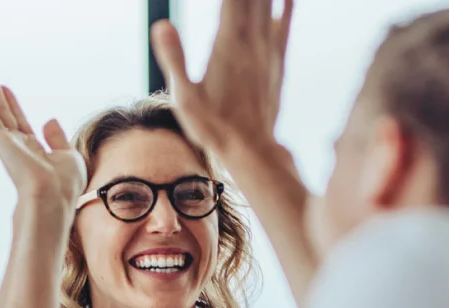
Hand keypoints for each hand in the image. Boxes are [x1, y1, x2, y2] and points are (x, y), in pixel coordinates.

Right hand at [0, 76, 86, 211]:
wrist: (54, 196)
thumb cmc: (65, 185)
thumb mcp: (70, 156)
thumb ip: (58, 138)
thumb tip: (49, 120)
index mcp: (35, 151)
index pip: (21, 123)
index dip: (13, 105)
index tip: (6, 90)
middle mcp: (19, 148)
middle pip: (3, 116)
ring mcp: (8, 146)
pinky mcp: (0, 144)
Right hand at [151, 0, 293, 158]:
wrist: (252, 152)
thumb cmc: (215, 129)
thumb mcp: (185, 99)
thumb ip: (174, 60)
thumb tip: (161, 25)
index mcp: (228, 43)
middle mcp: (252, 40)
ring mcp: (267, 50)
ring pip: (270, 1)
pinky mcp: (276, 63)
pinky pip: (284, 24)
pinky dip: (287, 4)